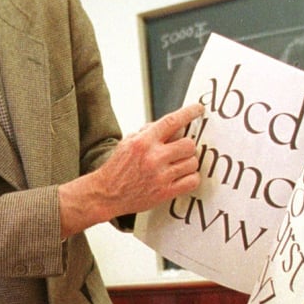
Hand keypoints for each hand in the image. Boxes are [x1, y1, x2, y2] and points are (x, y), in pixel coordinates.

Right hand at [59, 102, 203, 236]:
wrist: (106, 194)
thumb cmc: (116, 168)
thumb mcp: (127, 143)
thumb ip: (148, 132)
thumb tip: (171, 126)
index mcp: (143, 142)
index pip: (172, 122)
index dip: (189, 113)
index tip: (198, 109)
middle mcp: (153, 157)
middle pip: (188, 144)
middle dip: (187, 146)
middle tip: (180, 150)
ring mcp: (160, 176)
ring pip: (192, 162)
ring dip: (188, 162)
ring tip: (177, 165)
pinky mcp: (165, 192)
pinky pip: (192, 181)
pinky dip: (191, 178)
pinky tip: (182, 176)